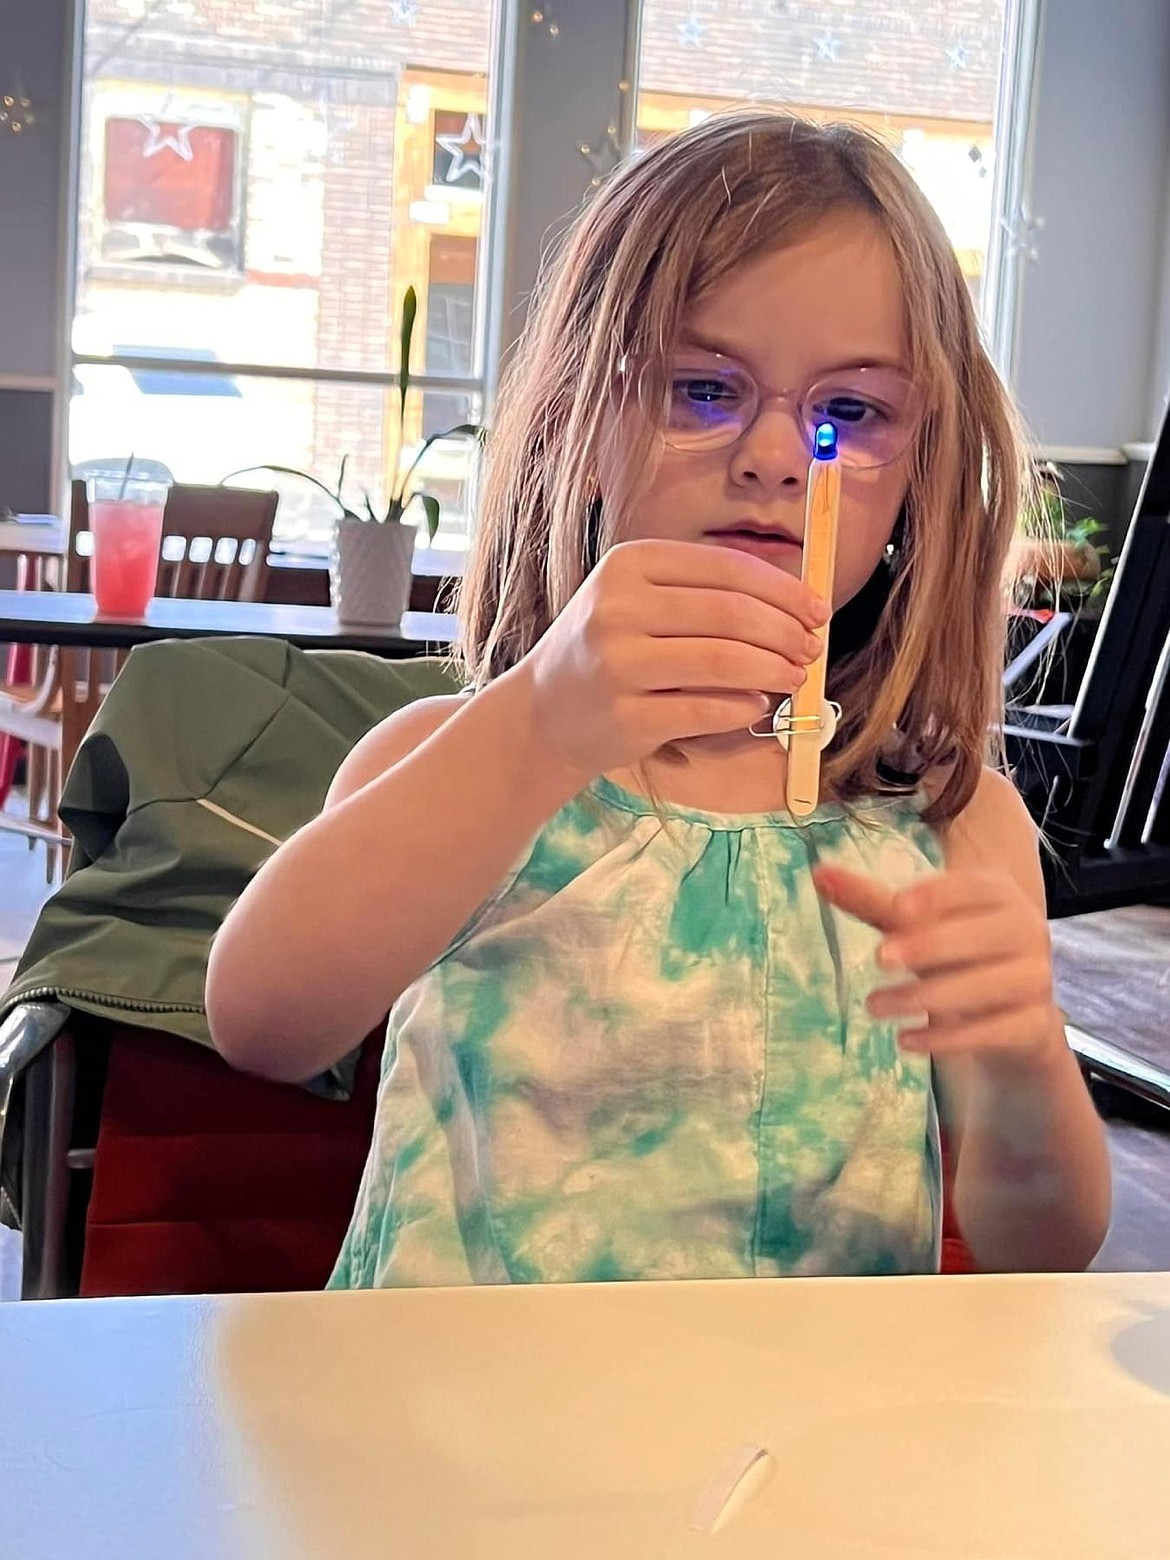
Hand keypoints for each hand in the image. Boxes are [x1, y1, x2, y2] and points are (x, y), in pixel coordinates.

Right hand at [517, 538, 829, 777]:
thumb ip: (705, 595)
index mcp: (627, 565)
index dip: (783, 590)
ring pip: (723, 660)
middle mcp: (616, 608)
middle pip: (730, 613)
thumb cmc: (609, 650)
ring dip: (773, 669)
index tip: (817, 610)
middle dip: (785, 632)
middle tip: (812, 649)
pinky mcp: (625, 717)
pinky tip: (758, 705)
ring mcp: (617, 664)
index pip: (726, 568)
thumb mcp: (640, 601)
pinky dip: (743, 707)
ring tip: (796, 677)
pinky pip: (704, 708)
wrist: (544, 712)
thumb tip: (798, 608)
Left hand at [812, 863, 1061, 1064]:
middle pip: (983, 935)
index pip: (974, 887)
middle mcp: (1027, 930)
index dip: (939, 895)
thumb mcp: (916, 927)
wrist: (1011, 1015)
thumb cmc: (955, 954)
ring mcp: (1037, 979)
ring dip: (927, 998)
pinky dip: (949, 1038)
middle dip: (930, 946)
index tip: (898, 908)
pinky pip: (995, 1030)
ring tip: (874, 1006)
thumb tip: (819, 873)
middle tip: (878, 959)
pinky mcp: (1036, 1025)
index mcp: (999, 895)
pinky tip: (906, 1041)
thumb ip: (873, 902)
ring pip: (986, 986)